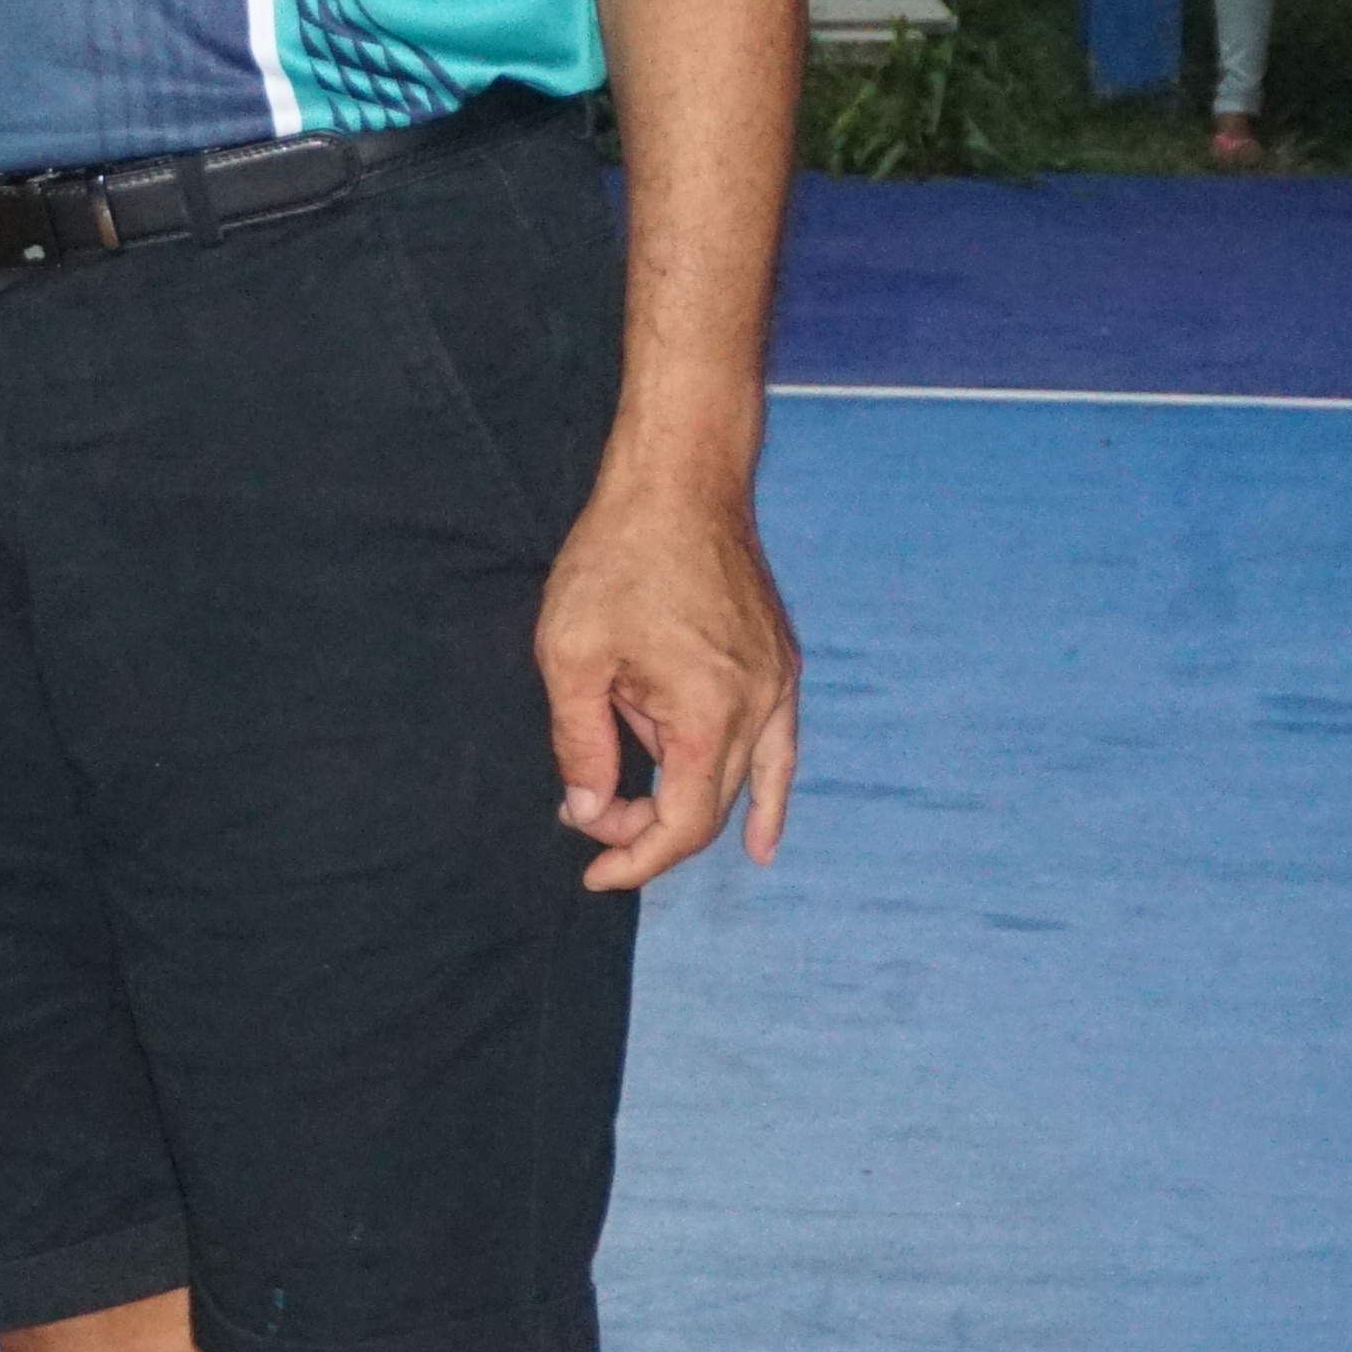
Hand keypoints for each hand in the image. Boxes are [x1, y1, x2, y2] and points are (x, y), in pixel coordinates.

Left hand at [533, 469, 800, 892]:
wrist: (680, 479)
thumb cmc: (619, 555)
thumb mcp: (571, 652)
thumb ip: (579, 742)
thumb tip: (589, 811)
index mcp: (708, 711)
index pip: (683, 823)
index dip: (636, 858)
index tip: (592, 872)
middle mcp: (758, 706)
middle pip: (709, 806)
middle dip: (645, 826)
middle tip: (585, 813)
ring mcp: (777, 684)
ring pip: (741, 779)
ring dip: (690, 807)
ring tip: (638, 833)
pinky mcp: (780, 663)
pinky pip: (779, 749)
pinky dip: (770, 796)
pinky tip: (763, 841)